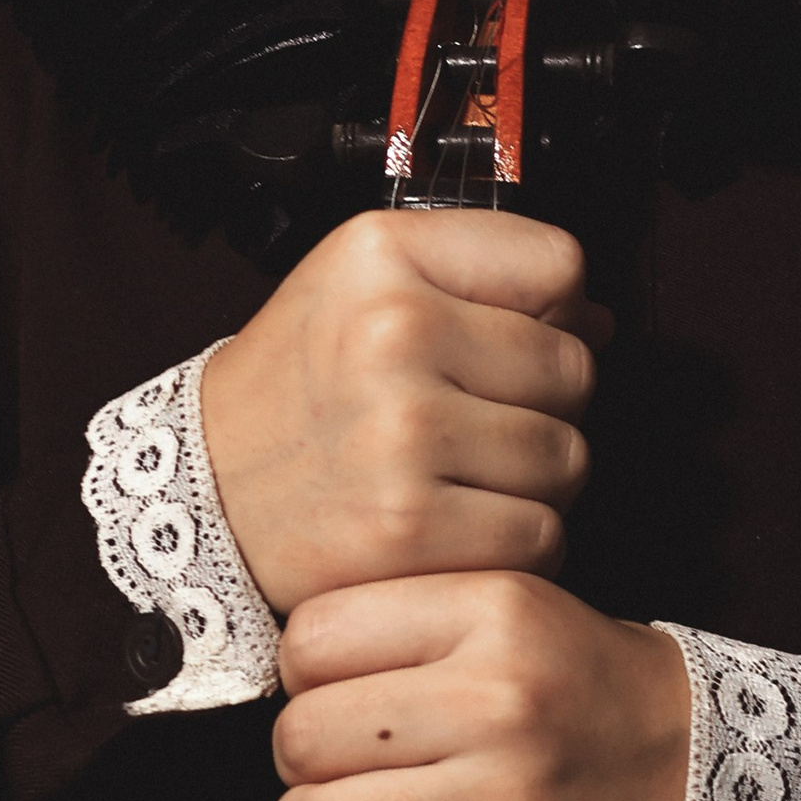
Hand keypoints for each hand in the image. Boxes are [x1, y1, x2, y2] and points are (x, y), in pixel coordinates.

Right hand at [197, 207, 607, 617]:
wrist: (203, 496)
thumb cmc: (300, 389)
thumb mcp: (364, 283)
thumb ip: (483, 275)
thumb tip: (597, 320)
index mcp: (384, 256)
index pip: (560, 265)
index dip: (546, 310)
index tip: (496, 340)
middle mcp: (393, 334)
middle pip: (575, 368)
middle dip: (540, 403)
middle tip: (467, 420)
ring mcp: (403, 434)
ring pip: (568, 458)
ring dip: (531, 480)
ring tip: (456, 474)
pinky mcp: (412, 526)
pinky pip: (540, 536)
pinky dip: (510, 543)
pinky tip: (453, 526)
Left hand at [261, 573, 690, 800]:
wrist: (700, 768)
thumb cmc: (580, 687)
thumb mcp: (510, 606)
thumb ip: (403, 619)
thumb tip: (278, 678)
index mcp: (494, 611)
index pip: (313, 638)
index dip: (300, 674)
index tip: (328, 693)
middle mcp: (498, 702)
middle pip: (302, 735)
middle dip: (297, 759)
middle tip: (334, 765)